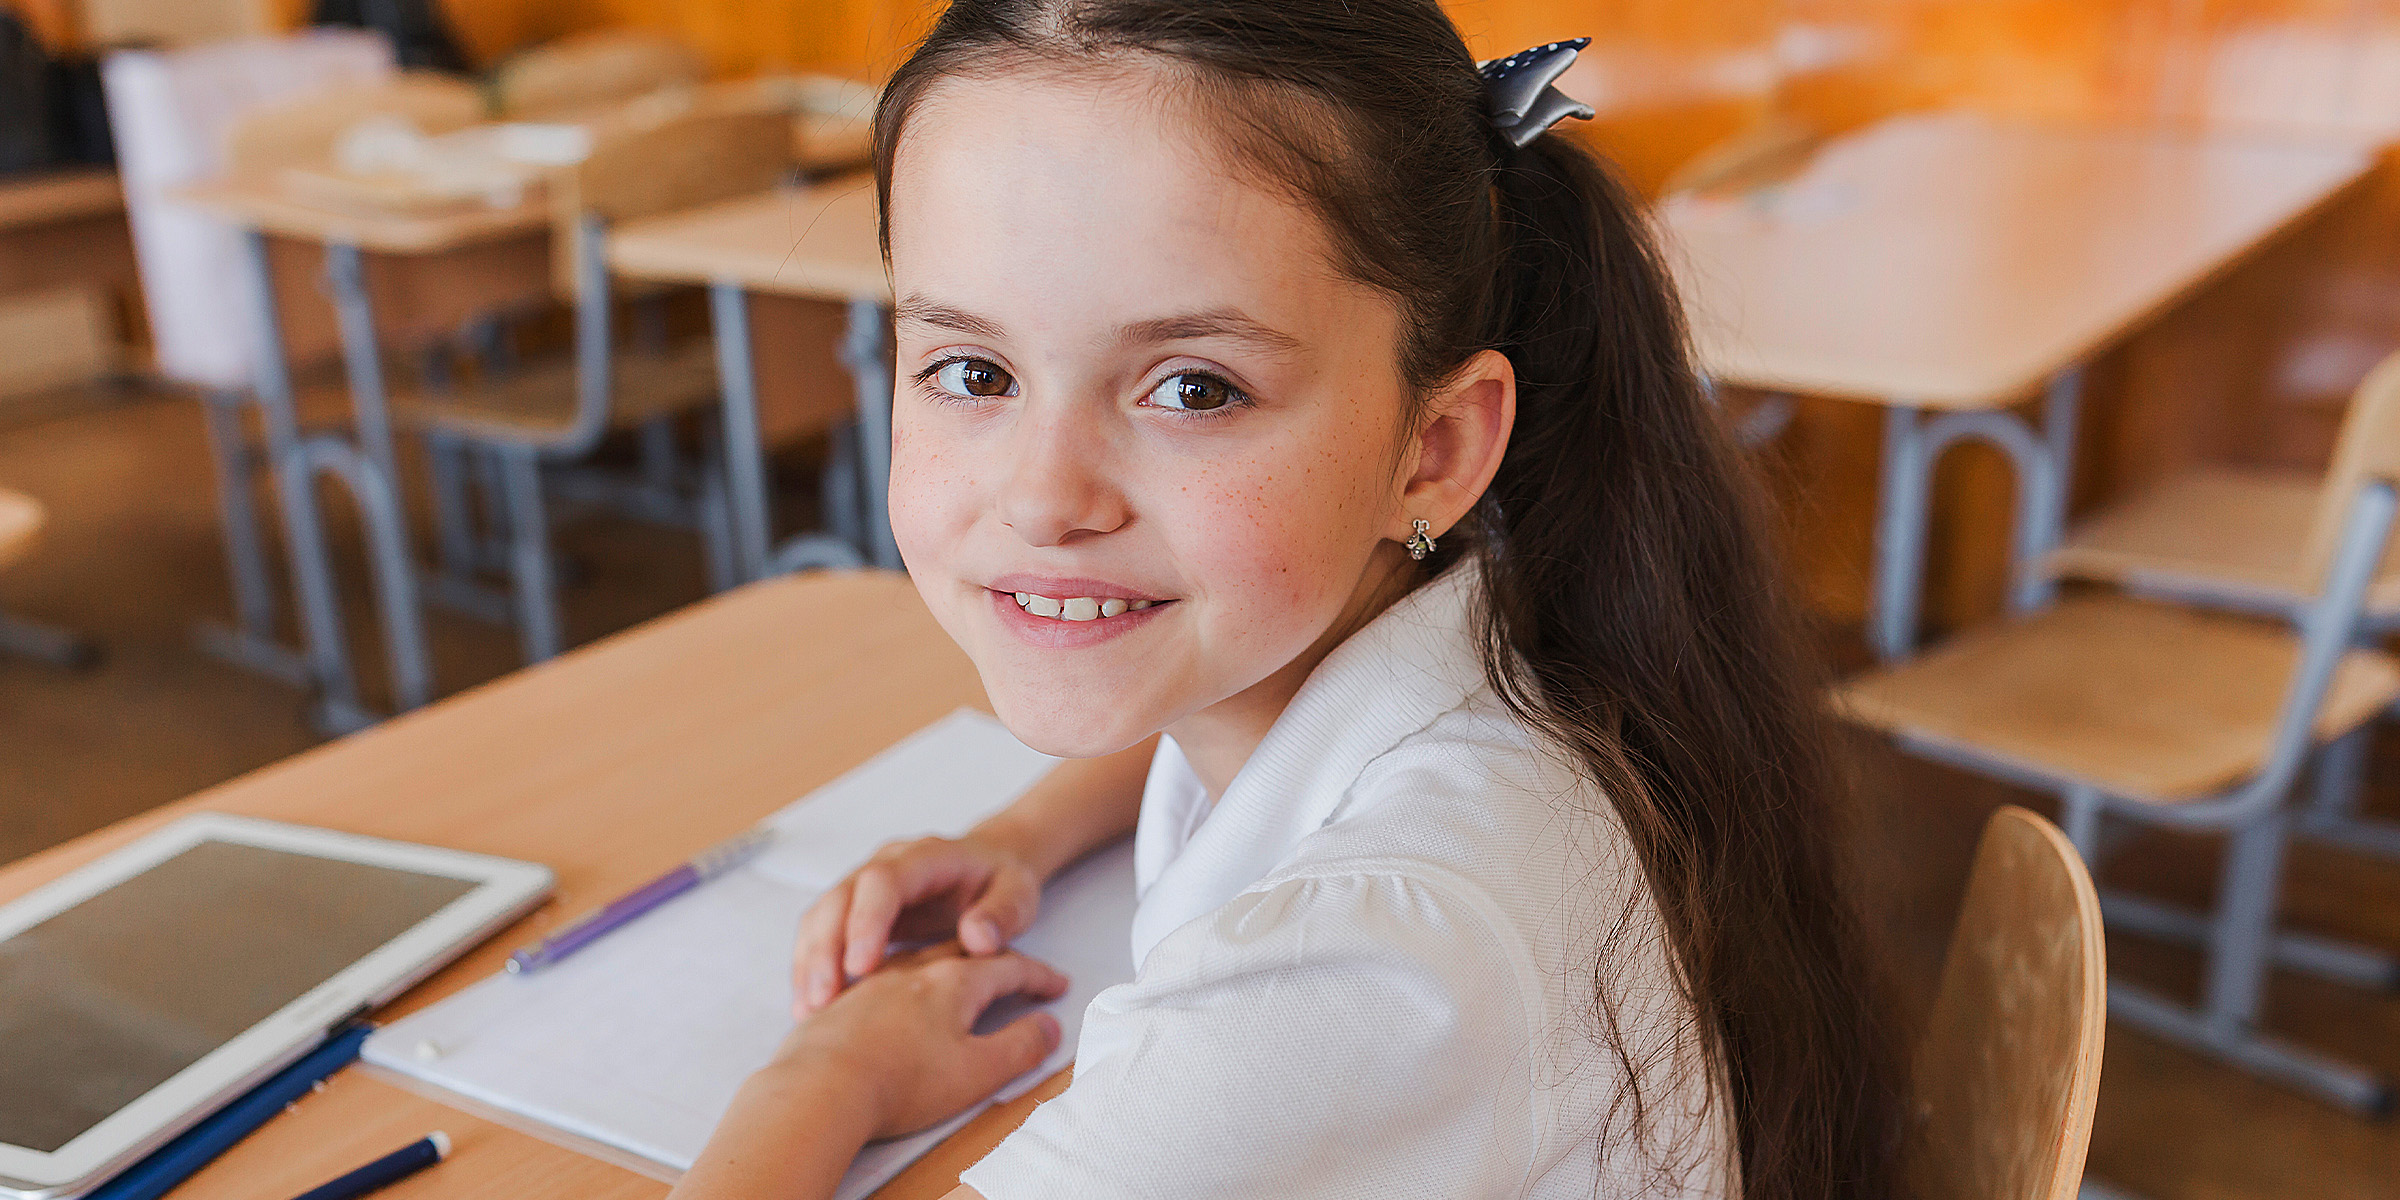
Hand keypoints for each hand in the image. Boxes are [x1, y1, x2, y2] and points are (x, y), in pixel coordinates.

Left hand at [770, 943, 1068, 1140]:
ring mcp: (874, 981)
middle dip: (995, 959)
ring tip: (954, 967)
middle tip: (1016, 972)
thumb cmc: (901, 1081)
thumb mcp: (977, 1071)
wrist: (820, 1088)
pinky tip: (891, 984)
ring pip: (917, 954)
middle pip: (964, 952)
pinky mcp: (842, 1000)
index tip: (1056, 986)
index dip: (1037, 977)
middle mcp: (914, 970)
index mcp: (954, 980)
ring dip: (943, 957)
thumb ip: (1020, 1046)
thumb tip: (1049, 1028)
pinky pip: (878, 970)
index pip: (1008, 968)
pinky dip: (899, 970)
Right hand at [793, 834, 1045, 1013]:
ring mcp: (863, 886)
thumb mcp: (1017, 894)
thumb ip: (1001, 914)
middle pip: (839, 898)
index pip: (883, 881)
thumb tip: (977, 940)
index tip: (861, 967)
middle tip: (822, 998)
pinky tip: (808, 1006)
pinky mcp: (852, 911)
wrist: (989, 867)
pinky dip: (810, 969)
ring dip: (810, 962)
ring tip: (808, 1010)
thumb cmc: (1003, 884)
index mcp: (925, 857)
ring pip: (821, 916)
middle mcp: (885, 865)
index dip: (867, 922)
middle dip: (826, 948)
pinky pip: (820, 935)